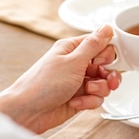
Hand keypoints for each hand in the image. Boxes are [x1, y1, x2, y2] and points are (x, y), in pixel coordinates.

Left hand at [0, 25, 121, 132]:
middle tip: (106, 79)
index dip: (107, 54)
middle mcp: (77, 64)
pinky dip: (90, 101)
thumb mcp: (73, 61)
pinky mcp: (81, 97)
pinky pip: (97, 98)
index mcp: (73, 49)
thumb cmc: (43, 84)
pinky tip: (76, 102)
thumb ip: (93, 44)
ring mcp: (79, 81)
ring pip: (104, 84)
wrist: (30, 111)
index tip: (102, 62)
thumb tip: (107, 27)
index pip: (101, 45)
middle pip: (107, 66)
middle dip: (108, 75)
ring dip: (99, 90)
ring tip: (87, 91)